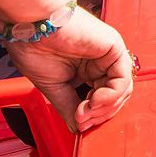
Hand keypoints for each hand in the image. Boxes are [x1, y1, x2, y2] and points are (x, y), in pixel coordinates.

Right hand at [4, 6, 134, 132]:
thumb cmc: (37, 48)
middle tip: (81, 120)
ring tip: (84, 112)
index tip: (78, 124)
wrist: (32, 28)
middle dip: (100, 115)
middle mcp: (102, 63)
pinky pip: (123, 79)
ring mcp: (110, 55)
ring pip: (122, 91)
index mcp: (88, 71)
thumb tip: (79, 129)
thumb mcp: (54, 88)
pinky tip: (93, 101)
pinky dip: (110, 96)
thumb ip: (69, 107)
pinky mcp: (115, 48)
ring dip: (104, 108)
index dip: (94, 116)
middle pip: (116, 97)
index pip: (104, 99)